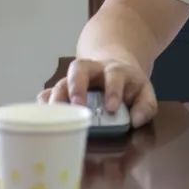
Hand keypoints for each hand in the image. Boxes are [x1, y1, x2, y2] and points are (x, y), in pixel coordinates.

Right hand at [37, 57, 157, 127]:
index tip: (112, 107)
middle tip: (77, 105)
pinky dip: (44, 103)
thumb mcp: (144, 92)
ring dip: (57, 98)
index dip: (113, 89)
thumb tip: (135, 120)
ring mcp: (75, 79)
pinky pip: (48, 92)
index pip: (114, 75)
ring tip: (55, 117)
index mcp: (115, 70)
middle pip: (79, 68)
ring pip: (62, 81)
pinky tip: (42, 117)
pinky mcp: (62, 89)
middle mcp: (92, 70)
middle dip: (77, 86)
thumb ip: (146, 105)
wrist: (113, 68)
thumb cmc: (128, 85)